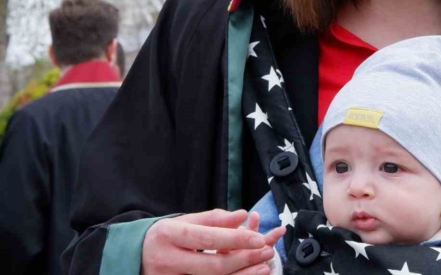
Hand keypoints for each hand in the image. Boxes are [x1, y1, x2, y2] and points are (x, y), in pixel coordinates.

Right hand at [141, 209, 283, 274]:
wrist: (132, 257)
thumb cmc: (165, 236)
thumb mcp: (183, 221)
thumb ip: (213, 219)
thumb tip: (242, 215)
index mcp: (169, 235)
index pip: (208, 238)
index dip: (236, 239)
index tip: (259, 239)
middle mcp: (167, 260)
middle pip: (212, 266)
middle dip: (244, 260)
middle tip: (267, 252)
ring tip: (264, 267)